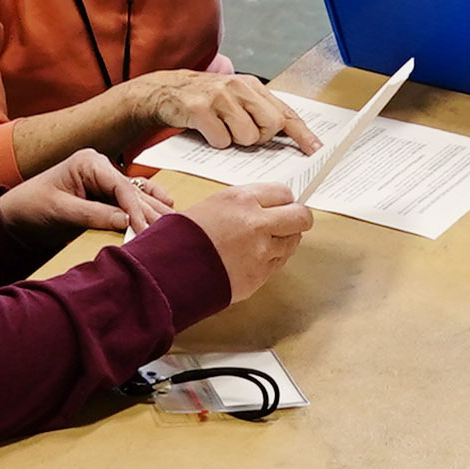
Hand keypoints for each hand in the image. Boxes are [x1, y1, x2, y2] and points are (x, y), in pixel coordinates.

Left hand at [0, 147, 164, 235]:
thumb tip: (127, 222)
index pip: (122, 186)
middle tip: (173, 230)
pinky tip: (164, 214)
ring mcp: (104, 181)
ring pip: (136, 196)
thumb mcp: (61, 211)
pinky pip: (130, 202)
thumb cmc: (33, 206)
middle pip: (134, 190)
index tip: (145, 229)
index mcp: (89, 163)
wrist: (16, 215)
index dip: (136, 209)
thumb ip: (93, 215)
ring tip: (175, 226)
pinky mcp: (105, 196)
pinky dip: (145, 210)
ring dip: (153, 211)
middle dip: (151, 211)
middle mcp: (101, 168)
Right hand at [132, 67, 318, 156]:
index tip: (316, 149)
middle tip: (244, 134)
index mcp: (252, 86)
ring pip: (247, 136)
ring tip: (222, 129)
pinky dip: (216, 143)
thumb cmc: (206, 100)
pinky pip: (221, 141)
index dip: (302, 133)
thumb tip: (287, 136)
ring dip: (235, 141)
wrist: (166, 91)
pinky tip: (207, 131)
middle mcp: (239, 87)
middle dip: (261, 137)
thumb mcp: (236, 99)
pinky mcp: (200, 109)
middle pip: (271, 125)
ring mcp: (220, 97)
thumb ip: (259, 112)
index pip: (285, 111)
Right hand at [176, 182, 314, 307]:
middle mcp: (257, 224)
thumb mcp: (213, 205)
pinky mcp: (260, 276)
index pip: (284, 192)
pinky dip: (271, 260)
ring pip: (293, 243)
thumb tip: (271, 206)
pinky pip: (278, 264)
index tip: (285, 203)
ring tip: (264, 242)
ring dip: (284, 241)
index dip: (285, 199)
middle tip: (292, 221)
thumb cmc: (182, 236)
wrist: (168, 270)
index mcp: (242, 200)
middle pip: (301, 217)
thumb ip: (245, 204)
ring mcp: (261, 252)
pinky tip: (254, 258)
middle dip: (299, 218)